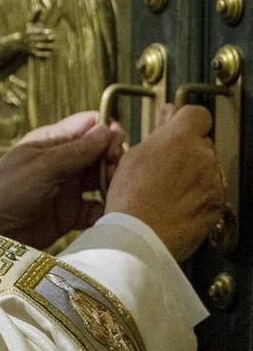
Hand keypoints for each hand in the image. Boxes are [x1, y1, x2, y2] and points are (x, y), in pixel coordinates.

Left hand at [0, 111, 123, 248]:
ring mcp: (66, 190)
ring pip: (101, 182)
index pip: (87, 126)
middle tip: (116, 173)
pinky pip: (95, 211)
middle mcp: (62, 163)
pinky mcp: (68, 217)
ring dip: (113, 186)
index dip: (106, 131)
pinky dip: (106, 212)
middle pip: (99, 154)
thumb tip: (107, 130)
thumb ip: (75, 151)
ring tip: (118, 194)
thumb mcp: (42, 166)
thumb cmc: (5, 189)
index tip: (117, 143)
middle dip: (113, 160)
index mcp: (52, 142)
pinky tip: (112, 216)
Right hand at [17, 6, 53, 58]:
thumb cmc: (25, 32)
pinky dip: (43, 55)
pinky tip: (50, 55)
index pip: (36, 31)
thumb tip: (39, 6)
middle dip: (45, 39)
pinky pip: (37, 54)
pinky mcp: (31, 52)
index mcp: (28, 32)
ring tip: (54, 46)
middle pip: (37, 39)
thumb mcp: (29, 24)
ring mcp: (29, 46)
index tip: (49, 31)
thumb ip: (35, 16)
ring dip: (46, 47)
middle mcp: (28, 39)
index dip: (42, 31)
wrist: (16, 43)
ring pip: (38, 46)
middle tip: (54, 38)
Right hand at [104, 104, 224, 261]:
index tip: (175, 124)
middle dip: (187, 147)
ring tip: (168, 185)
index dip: (185, 118)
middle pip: (202, 140)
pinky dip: (199, 193)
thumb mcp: (133, 154)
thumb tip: (168, 116)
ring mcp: (213, 181)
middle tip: (165, 159)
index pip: (197, 113)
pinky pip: (212, 190)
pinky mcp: (218, 205)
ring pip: (208, 166)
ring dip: (194, 170)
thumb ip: (158, 131)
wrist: (142, 238)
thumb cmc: (131, 198)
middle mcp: (203, 156)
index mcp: (180, 138)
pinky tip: (177, 200)